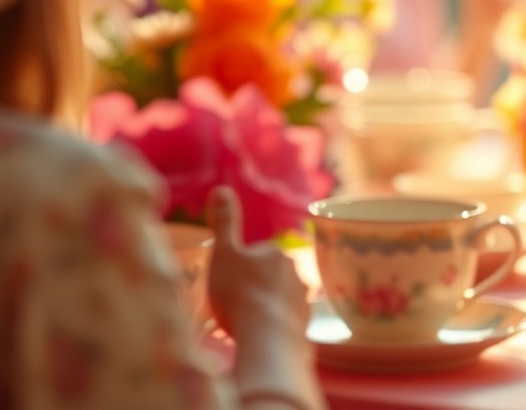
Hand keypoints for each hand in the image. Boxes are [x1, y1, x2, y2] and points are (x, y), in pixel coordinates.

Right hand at [205, 186, 310, 341]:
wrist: (267, 338)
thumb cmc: (240, 292)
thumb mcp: (223, 253)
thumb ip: (224, 222)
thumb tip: (220, 188)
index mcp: (278, 253)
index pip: (261, 253)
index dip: (243, 266)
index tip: (231, 280)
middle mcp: (298, 273)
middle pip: (273, 276)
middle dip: (257, 286)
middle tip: (235, 304)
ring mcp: (304, 301)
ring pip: (281, 299)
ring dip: (267, 307)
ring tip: (245, 324)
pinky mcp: (305, 327)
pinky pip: (285, 323)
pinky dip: (274, 327)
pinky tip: (258, 337)